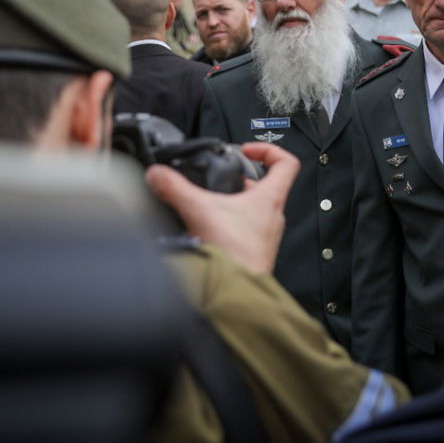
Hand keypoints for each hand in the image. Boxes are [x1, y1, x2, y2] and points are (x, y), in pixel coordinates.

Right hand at [144, 143, 299, 273]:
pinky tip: (207, 228)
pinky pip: (244, 230)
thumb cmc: (234, 255)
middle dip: (240, 179)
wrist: (236, 293)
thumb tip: (158, 174)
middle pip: (265, 185)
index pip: (286, 163)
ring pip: (253, 209)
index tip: (246, 149)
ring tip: (209, 203)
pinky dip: (228, 224)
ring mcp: (265, 235)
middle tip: (221, 178)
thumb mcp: (199, 210)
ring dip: (233, 203)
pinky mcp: (254, 251)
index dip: (269, 149)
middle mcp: (272, 215)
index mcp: (270, 198)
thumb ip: (175, 188)